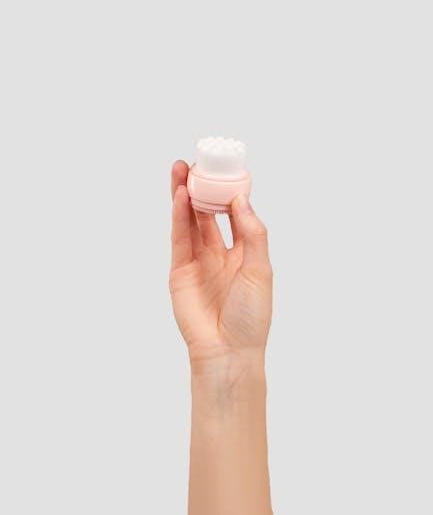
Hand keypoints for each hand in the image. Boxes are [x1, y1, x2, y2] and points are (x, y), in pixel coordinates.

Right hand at [169, 160, 272, 385]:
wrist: (229, 351)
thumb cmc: (251, 316)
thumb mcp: (260, 268)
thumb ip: (252, 232)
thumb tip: (241, 198)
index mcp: (243, 253)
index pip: (233, 214)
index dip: (228, 191)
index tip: (226, 168)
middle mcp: (219, 254)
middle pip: (207, 213)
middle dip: (201, 188)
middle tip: (195, 162)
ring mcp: (198, 261)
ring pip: (190, 221)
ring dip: (184, 195)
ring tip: (180, 169)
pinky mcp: (180, 271)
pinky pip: (180, 238)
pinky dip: (178, 216)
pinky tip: (179, 196)